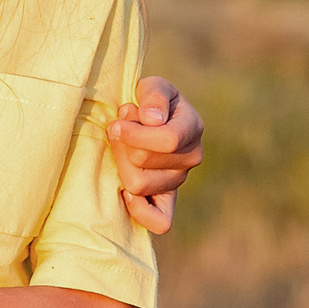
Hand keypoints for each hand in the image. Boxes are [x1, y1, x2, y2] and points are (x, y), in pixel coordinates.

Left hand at [107, 76, 204, 235]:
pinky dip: (140, 211)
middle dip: (122, 144)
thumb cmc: (147, 100)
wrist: (145, 118)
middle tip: (119, 129)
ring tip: (122, 147)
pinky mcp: (167, 200)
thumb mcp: (151, 86)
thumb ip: (153, 95)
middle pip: (144, 162)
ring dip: (120, 164)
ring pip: (139, 185)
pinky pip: (161, 221)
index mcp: (192, 127)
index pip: (167, 140)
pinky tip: (124, 192)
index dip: (135, 134)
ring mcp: (179, 181)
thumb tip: (152, 120)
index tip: (116, 123)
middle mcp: (191, 158)